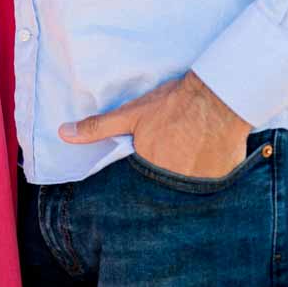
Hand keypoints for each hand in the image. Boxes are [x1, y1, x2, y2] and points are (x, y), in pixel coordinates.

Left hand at [59, 72, 251, 179]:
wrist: (218, 95)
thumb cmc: (172, 104)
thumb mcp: (131, 114)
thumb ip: (98, 128)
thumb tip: (64, 134)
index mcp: (150, 172)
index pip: (140, 187)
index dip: (144, 177)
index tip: (151, 164)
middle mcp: (176, 186)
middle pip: (165, 190)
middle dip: (165, 180)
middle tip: (173, 159)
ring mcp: (202, 186)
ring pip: (189, 191)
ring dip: (187, 180)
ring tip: (191, 159)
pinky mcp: (223, 182)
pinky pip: (213, 187)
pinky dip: (210, 177)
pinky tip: (210, 160)